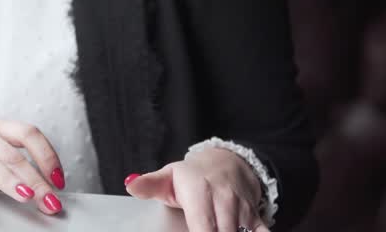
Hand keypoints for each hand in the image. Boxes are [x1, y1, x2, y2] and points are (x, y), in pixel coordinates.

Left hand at [124, 147, 266, 231]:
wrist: (226, 160)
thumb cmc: (193, 174)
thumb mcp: (168, 176)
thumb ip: (149, 184)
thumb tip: (131, 185)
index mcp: (199, 193)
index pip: (202, 228)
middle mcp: (223, 200)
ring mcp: (241, 208)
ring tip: (219, 231)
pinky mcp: (255, 214)